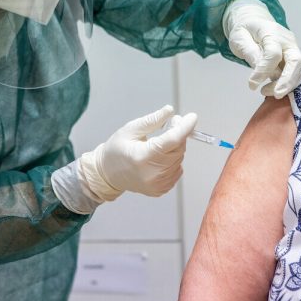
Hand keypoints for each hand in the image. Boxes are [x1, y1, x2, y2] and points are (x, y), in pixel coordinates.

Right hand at [78, 105, 197, 200]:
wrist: (107, 174)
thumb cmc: (116, 149)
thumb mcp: (130, 129)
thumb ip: (152, 120)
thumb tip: (170, 111)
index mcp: (143, 156)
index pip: (172, 140)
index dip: (185, 127)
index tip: (192, 117)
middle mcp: (152, 173)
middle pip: (178, 149)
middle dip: (179, 133)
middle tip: (172, 123)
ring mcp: (157, 184)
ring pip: (179, 159)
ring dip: (176, 147)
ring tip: (161, 141)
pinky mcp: (161, 189)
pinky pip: (177, 170)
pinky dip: (174, 160)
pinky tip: (161, 156)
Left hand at [223, 0, 300, 97]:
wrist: (253, 23)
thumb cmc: (245, 31)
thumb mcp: (239, 38)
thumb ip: (250, 53)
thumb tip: (259, 70)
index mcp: (271, 32)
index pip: (273, 53)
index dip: (264, 70)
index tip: (252, 84)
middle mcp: (287, 40)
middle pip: (296, 61)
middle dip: (287, 80)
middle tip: (276, 94)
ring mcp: (293, 49)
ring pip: (298, 70)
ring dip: (286, 85)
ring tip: (265, 91)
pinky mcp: (293, 58)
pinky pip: (294, 73)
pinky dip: (286, 84)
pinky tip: (272, 90)